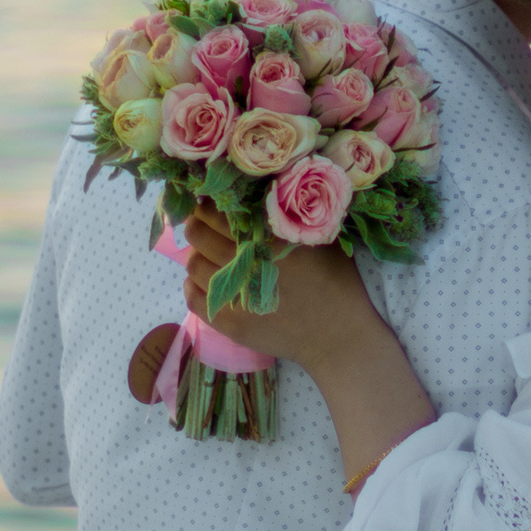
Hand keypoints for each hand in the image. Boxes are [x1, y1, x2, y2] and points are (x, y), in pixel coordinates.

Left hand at [183, 207, 437, 488]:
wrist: (339, 334)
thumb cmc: (336, 280)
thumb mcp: (319, 238)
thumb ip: (290, 217)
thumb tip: (259, 195)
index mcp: (270, 238)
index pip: (221, 213)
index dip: (208, 204)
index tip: (208, 201)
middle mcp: (248, 263)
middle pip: (200, 236)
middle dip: (195, 225)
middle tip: (199, 222)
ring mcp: (236, 296)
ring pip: (194, 267)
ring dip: (195, 255)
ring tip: (204, 253)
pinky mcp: (231, 324)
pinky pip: (194, 300)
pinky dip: (191, 287)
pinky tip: (201, 282)